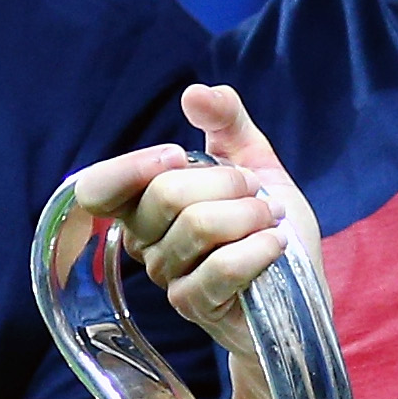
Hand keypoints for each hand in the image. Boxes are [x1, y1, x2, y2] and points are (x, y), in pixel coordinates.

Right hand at [68, 84, 317, 349]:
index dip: (129, 168)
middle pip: (165, 195)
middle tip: (255, 191)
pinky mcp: (194, 305)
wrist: (300, 286)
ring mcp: (166, 277)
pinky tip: (275, 245)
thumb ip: (225, 120)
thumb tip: (195, 93)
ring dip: (250, 214)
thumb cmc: (267, 224)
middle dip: (227, 182)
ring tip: (271, 219)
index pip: (97, 189)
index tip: (178, 154)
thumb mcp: (251, 160)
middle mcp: (144, 240)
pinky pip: (222, 266)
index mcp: (144, 203)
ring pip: (198, 227)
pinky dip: (259, 248)